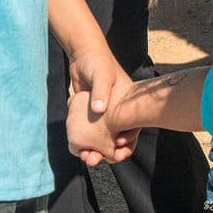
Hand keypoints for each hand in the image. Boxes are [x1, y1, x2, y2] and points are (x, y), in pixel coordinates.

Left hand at [66, 50, 137, 164]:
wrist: (82, 53)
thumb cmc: (97, 61)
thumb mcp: (102, 74)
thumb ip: (101, 91)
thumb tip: (99, 110)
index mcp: (125, 102)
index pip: (132, 127)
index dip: (127, 142)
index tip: (118, 152)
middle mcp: (116, 110)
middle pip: (117, 136)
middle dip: (109, 151)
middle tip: (98, 159)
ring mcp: (103, 113)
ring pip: (102, 137)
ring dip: (96, 149)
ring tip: (88, 158)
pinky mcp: (89, 113)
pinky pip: (90, 132)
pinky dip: (87, 142)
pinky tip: (80, 149)